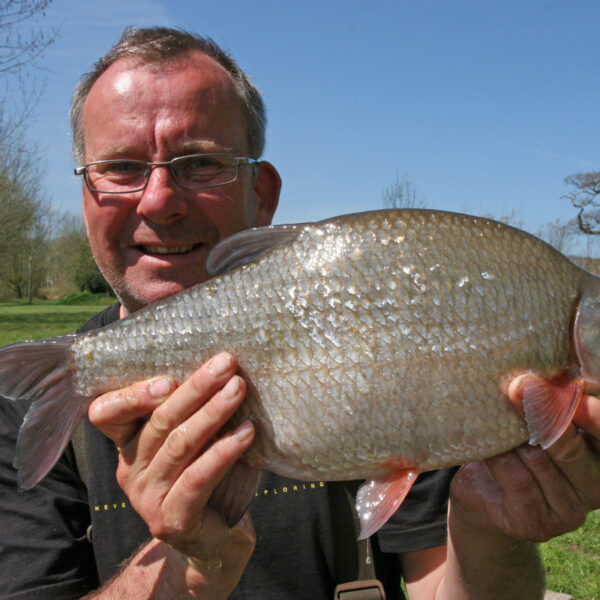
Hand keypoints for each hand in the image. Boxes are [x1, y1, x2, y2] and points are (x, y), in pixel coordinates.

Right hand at [88, 352, 255, 593]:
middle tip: (226, 362)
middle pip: (158, 421)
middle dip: (195, 388)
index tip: (169, 376)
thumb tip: (212, 352)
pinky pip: (198, 479)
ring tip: (240, 388)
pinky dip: (225, 451)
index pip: (106, 412)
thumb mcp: (197, 434)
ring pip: (179, 445)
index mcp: (129, 443)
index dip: (132, 394)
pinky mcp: (171, 520)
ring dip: (213, 413)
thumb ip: (195, 401)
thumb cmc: (210, 474)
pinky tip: (248, 432)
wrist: (217, 538)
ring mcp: (147, 497)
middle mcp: (131, 468)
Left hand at [449, 374, 599, 541]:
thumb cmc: (513, 448)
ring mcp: (567, 512)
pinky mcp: (536, 524)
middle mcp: (594, 489)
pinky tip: (485, 444)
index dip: (593, 414)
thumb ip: (549, 405)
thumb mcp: (535, 425)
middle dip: (542, 414)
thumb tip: (536, 374)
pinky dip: (499, 456)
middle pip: (572, 449)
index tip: (571, 386)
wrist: (480, 495)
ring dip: (512, 436)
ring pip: (539, 461)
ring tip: (495, 414)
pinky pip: (517, 479)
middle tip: (519, 387)